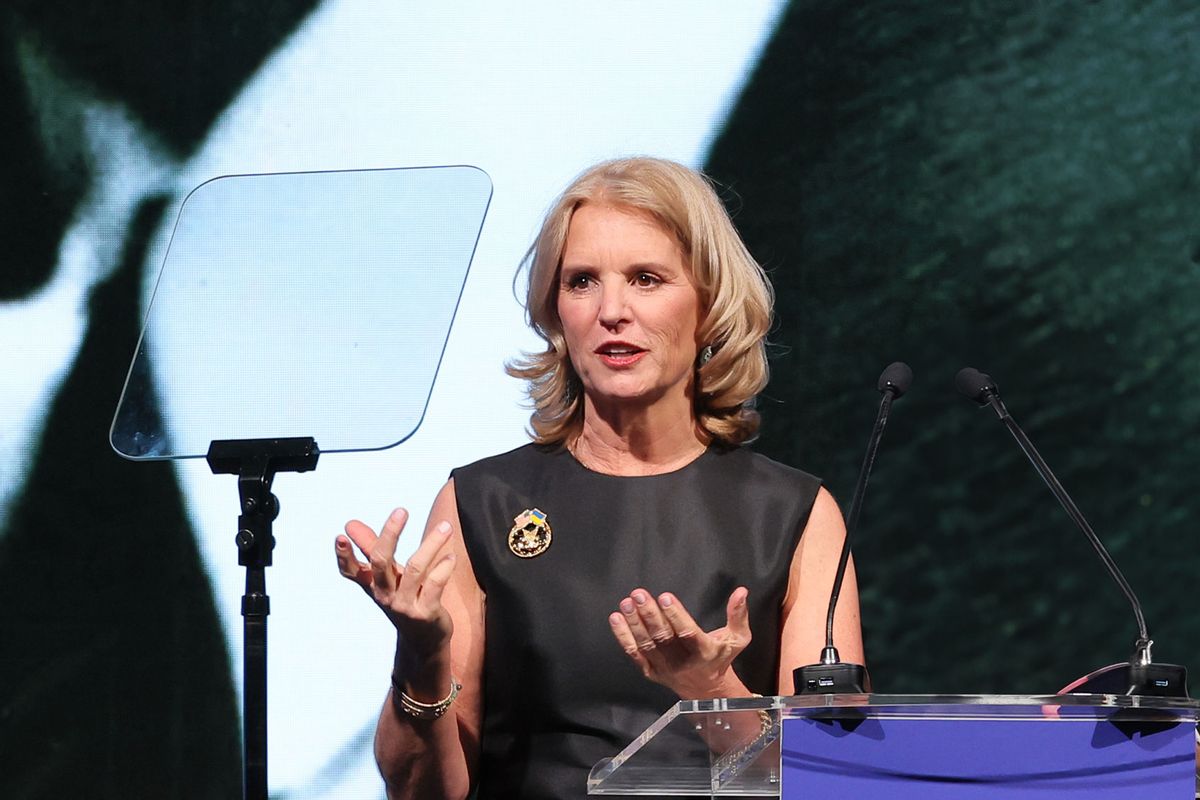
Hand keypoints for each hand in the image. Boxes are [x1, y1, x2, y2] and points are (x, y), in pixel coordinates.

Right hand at [335, 508, 456, 661]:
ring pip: (415, 568)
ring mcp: (405, 605)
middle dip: (390, 534)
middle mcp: (385, 595)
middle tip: (401, 511)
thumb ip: (370, 548)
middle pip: (381, 561)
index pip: (351, 571)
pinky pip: (435, 584)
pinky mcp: (426, 613)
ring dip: (431, 544)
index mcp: (373, 585)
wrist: (423, 641)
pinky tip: (451, 555)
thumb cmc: (404, 599)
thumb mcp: (387, 576)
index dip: (343, 556)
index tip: (341, 536)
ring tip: (446, 527)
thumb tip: (350, 524)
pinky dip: (444, 567)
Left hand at [609, 587, 751, 698]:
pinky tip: (616, 619)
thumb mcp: (738, 639)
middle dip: (649, 615)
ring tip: (626, 603)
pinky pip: (634, 654)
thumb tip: (741, 591)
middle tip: (639, 595)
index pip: (687, 633)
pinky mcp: (651, 672)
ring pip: (647, 645)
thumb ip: (738, 615)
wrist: (707, 692)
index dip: (675, 615)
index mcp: (704, 652)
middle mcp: (683, 662)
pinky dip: (623, 637)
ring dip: (635, 624)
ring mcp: (664, 669)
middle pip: (664, 638)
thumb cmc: (721, 658)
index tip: (664, 597)